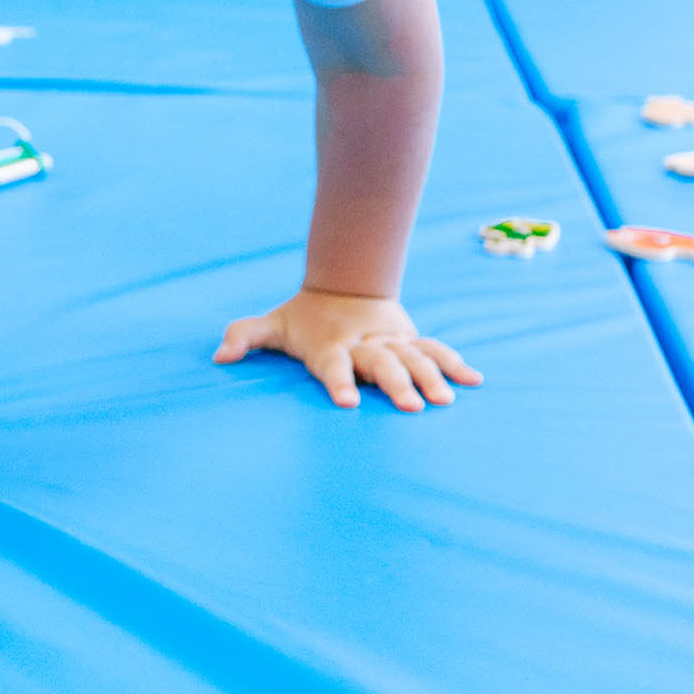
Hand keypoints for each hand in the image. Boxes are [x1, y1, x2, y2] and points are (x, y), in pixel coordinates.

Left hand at [213, 289, 482, 411]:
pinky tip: (475, 382)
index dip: (338, 382)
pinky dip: (455, 363)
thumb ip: (245, 336)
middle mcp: (364, 343)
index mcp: (330, 344)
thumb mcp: (273, 325)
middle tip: (410, 408)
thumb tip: (218, 356)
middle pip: (381, 364)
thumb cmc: (304, 319)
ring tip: (446, 401)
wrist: (345, 285)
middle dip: (396, 384)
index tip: (347, 403)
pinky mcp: (410, 340)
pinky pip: (436, 350)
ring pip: (414, 357)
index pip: (332, 364)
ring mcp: (391, 341)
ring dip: (430, 377)